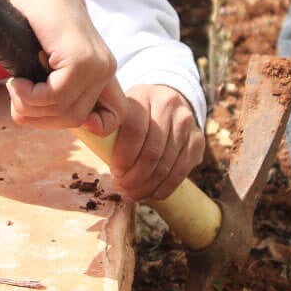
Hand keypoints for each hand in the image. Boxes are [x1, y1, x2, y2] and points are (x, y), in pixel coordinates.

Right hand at [0, 0, 119, 136]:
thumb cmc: (29, 22)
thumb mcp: (44, 63)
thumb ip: (52, 91)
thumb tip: (36, 123)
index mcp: (102, 70)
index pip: (114, 117)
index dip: (90, 127)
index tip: (52, 114)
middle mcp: (106, 68)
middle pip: (74, 120)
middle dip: (39, 116)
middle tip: (18, 96)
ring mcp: (96, 63)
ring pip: (64, 112)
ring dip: (29, 106)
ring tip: (15, 85)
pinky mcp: (80, 58)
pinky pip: (54, 97)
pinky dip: (28, 96)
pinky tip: (16, 80)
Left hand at [102, 85, 204, 201]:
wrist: (167, 101)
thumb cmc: (136, 112)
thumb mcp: (122, 109)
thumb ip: (110, 126)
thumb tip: (93, 141)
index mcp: (145, 95)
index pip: (135, 131)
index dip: (123, 157)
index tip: (114, 172)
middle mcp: (170, 106)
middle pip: (152, 152)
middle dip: (135, 177)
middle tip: (122, 188)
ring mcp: (187, 123)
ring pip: (166, 165)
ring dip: (147, 186)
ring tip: (132, 194)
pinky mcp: (198, 140)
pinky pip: (180, 172)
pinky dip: (163, 189)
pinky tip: (150, 194)